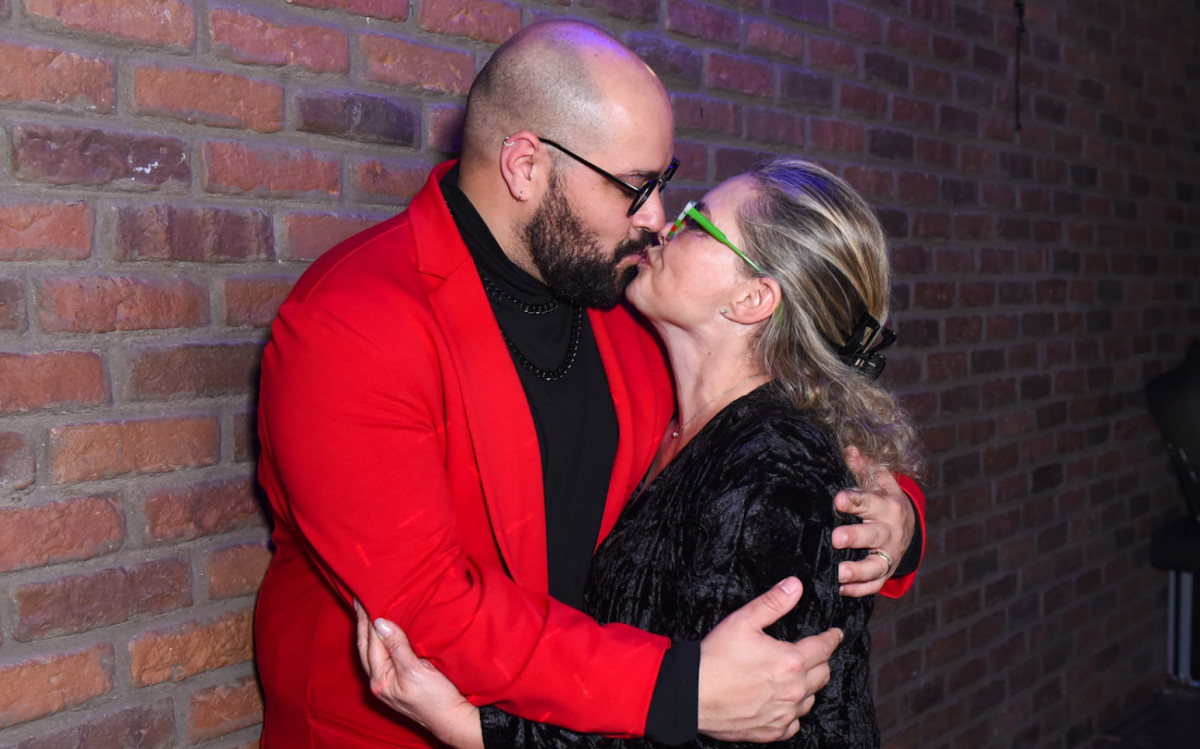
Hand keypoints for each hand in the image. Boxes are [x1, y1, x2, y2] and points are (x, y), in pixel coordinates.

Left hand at [354, 601, 483, 748]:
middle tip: (359, 601)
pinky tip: (382, 634)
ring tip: (366, 613)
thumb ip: (397, 646)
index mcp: (380, 679)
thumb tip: (380, 623)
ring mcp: (386, 684)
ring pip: (371, 652)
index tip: (364, 598)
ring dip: (368, 632)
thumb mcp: (416, 669)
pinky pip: (381, 657)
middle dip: (362, 624)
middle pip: (365, 647)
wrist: (451, 719)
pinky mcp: (395, 683)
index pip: (370, 641)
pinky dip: (378, 642)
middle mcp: (378, 681)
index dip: (367, 619)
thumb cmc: (436, 698)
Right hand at [697, 577, 842, 741]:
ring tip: (796, 677)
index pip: (824, 647)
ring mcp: (784, 714)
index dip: (831, 638)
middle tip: (814, 654)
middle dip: (822, 661)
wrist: (691, 695)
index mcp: (790, 661)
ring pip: (811, 699)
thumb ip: (773, 602)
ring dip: (808, 687)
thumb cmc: (715, 659)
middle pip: (823, 674)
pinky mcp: (772, 731)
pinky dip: (792, 713)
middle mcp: (793, 690)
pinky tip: (783, 704)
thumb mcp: (742, 621)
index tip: (835, 635)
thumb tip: (795, 586)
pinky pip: (794, 724)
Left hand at [832, 446, 914, 595]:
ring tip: (838, 573)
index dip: (854, 500)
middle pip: (874, 535)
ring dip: (857, 571)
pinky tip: (841, 589)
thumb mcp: (879, 482)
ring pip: (876, 565)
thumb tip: (849, 449)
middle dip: (855, 537)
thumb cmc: (885, 501)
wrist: (909, 528)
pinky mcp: (886, 572)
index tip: (838, 499)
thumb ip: (864, 467)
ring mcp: (890, 554)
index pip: (869, 501)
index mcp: (887, 506)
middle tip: (835, 538)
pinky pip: (875, 584)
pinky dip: (859, 590)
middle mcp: (890, 531)